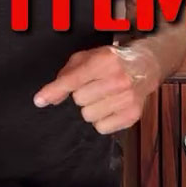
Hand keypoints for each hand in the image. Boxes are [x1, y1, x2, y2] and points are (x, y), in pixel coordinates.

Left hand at [32, 43, 161, 133]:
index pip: (73, 80)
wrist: (146, 65)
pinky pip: (102, 128)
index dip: (54, 90)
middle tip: (93, 87)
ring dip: (91, 108)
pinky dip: (102, 120)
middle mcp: (118, 79)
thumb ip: (66, 76)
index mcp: (104, 61)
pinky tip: (110, 106)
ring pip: (89, 116)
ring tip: (103, 97)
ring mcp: (127, 98)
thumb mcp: (87, 58)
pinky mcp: (133, 114)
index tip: (39, 100)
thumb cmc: (111, 61)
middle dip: (81, 95)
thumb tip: (49, 98)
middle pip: (79, 100)